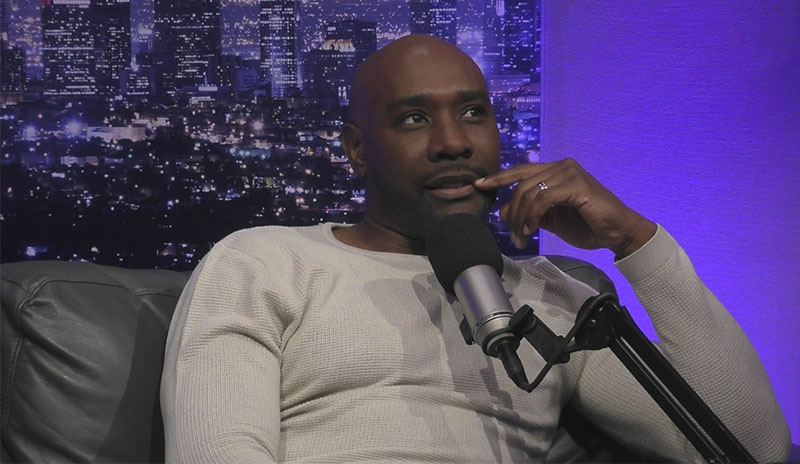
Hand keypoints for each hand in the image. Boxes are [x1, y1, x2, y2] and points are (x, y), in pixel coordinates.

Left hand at [473, 158, 656, 258]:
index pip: (520, 171)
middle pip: (520, 185)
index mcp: (555, 170)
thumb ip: (528, 213)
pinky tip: (532, 230)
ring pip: (529, 192)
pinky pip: (543, 199)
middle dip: (512, 214)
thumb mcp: (550, 220)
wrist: (618, 233)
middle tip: (513, 237)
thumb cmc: (588, 225)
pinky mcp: (576, 184)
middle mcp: (561, 166)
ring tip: (522, 238)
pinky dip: (533, 216)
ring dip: (521, 219)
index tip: (479, 185)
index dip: (498, 178)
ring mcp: (569, 172)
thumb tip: (502, 212)